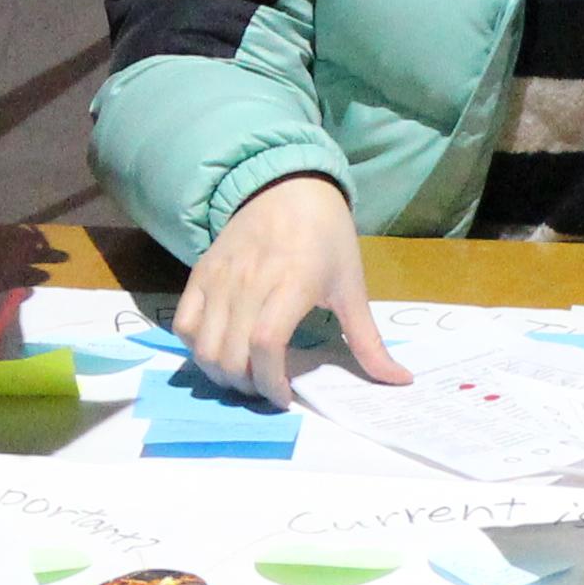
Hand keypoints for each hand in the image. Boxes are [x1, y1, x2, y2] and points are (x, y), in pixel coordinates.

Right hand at [174, 170, 407, 403]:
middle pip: (231, 354)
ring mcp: (219, 277)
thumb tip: (399, 381)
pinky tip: (221, 351)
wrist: (288, 187)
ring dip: (221, 374)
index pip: (266, 344)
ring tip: (244, 376)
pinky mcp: (200, 273)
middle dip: (248, 386)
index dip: (271, 381)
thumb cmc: (326, 238)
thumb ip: (368, 341)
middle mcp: (249, 280)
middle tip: (267, 389)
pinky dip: (197, 349)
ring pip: (204, 346)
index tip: (285, 397)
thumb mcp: (351, 286)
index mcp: (292, 283)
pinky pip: (184, 324)